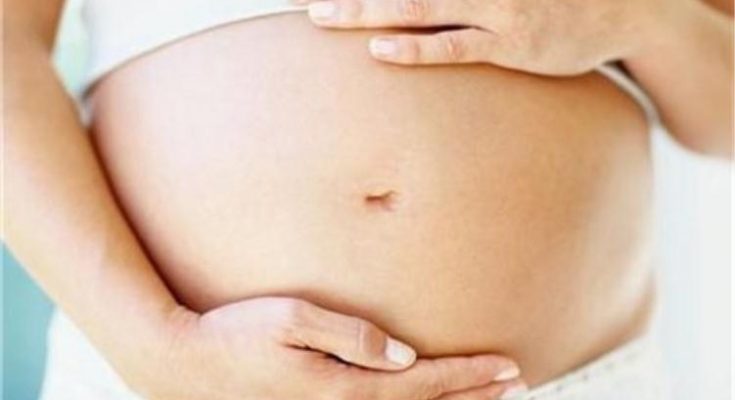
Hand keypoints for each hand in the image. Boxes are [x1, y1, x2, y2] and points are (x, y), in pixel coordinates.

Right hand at [140, 297, 526, 399]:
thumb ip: (350, 336)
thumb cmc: (236, 334)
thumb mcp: (291, 321)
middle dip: (473, 396)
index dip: (468, 376)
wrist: (185, 365)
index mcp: (343, 388)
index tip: (507, 367)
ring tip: (485, 396)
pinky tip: (422, 399)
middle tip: (514, 384)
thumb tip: (402, 354)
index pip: (423, 383)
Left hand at [297, 0, 674, 74]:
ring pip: (418, 5)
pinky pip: (455, 44)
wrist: (622, 5)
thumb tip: (420, 7)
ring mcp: (497, 7)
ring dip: (367, 9)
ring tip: (324, 16)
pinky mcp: (511, 41)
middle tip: (307, 0)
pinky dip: (416, 47)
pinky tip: (381, 49)